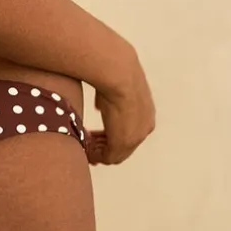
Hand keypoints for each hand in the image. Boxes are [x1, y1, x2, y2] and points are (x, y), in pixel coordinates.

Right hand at [86, 49, 155, 165]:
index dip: (111, 135)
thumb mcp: (115, 89)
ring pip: (116, 153)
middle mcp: (145, 127)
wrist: (118, 73)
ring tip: (84, 144)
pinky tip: (85, 146)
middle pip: (123, 146)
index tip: (95, 135)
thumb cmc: (114, 73)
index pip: (129, 132)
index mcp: (146, 113)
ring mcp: (136, 136)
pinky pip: (108, 157)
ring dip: (99, 151)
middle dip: (104, 145)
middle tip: (88, 143)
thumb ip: (111, 101)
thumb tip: (101, 105)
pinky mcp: (124, 142)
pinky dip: (95, 154)